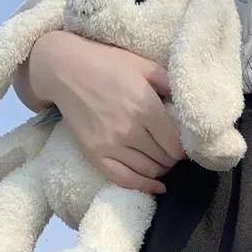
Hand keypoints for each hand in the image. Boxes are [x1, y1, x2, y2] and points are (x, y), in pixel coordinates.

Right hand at [25, 30, 185, 193]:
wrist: (63, 69)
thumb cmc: (108, 64)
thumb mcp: (145, 65)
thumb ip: (170, 85)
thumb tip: (188, 108)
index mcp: (146, 108)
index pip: (176, 145)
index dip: (184, 147)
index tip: (182, 142)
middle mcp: (130, 130)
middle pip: (165, 160)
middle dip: (172, 157)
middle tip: (171, 150)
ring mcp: (111, 145)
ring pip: (149, 171)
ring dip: (161, 170)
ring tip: (162, 160)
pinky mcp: (95, 154)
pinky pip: (125, 180)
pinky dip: (145, 186)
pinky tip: (157, 187)